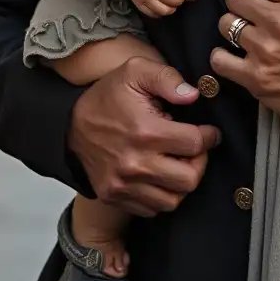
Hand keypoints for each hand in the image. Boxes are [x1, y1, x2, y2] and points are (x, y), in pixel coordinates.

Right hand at [69, 57, 220, 217]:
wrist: (70, 125)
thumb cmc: (108, 96)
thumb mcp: (135, 71)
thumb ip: (167, 78)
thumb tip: (193, 95)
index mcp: (145, 131)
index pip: (195, 144)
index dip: (208, 136)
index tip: (208, 132)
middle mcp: (134, 163)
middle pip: (189, 179)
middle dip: (199, 163)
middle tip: (194, 151)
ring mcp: (123, 184)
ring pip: (173, 200)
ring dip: (181, 182)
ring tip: (177, 163)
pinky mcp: (115, 196)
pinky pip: (152, 209)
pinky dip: (162, 196)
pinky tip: (159, 175)